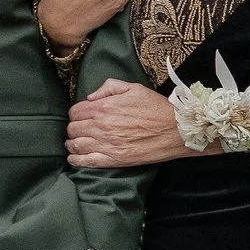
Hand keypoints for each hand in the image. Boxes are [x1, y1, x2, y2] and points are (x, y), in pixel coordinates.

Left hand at [67, 79, 200, 166]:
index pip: (75, 111)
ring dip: (73, 144)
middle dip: (74, 128)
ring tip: (76, 143)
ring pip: (75, 145)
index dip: (76, 114)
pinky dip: (76, 160)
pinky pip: (86, 162)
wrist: (176, 130)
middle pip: (73, 129)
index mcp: (104, 107)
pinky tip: (75, 158)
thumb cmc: (156, 108)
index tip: (82, 116)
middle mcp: (101, 126)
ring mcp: (106, 144)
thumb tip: (90, 97)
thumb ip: (109, 87)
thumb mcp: (133, 88)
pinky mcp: (113, 160)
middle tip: (80, 130)